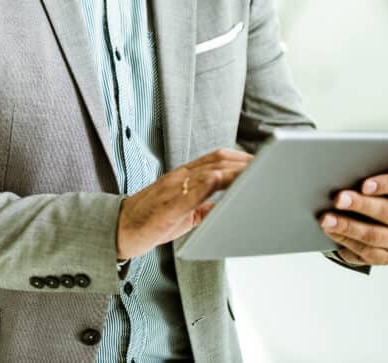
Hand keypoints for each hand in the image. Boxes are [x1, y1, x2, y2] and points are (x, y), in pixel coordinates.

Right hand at [116, 148, 252, 259]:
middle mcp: (179, 177)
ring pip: (207, 171)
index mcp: (183, 177)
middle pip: (217, 160)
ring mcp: (172, 188)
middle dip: (244, 162)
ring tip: (255, 174)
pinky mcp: (166, 205)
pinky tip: (222, 182)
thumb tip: (226, 207)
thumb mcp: (183, 213)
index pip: (216, 158)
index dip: (240, 157)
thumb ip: (203, 206)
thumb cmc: (150, 221)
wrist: (119, 229)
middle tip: (267, 166)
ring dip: (234, 171)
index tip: (261, 161)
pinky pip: (189, 192)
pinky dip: (208, 185)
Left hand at [320, 172, 387, 265]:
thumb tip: (339, 176)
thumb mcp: (369, 181)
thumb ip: (362, 177)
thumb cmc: (368, 193)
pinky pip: (365, 251)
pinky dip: (345, 241)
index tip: (364, 185)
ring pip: (374, 235)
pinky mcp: (386, 257)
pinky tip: (331, 232)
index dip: (387, 184)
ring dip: (347, 226)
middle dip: (361, 205)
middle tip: (338, 199)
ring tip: (326, 219)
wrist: (365, 219)